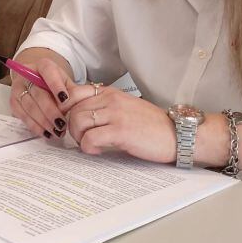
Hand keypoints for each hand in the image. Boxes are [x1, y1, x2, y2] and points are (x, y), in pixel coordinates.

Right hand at [8, 57, 70, 139]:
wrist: (38, 82)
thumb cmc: (55, 84)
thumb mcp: (66, 83)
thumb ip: (73, 92)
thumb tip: (80, 105)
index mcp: (43, 65)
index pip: (48, 71)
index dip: (56, 85)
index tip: (65, 99)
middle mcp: (27, 74)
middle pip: (38, 93)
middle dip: (51, 111)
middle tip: (62, 123)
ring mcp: (18, 88)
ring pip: (29, 106)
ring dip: (44, 122)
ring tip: (57, 131)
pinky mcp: (14, 102)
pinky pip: (22, 116)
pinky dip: (35, 127)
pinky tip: (46, 133)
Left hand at [60, 78, 175, 161]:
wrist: (176, 134)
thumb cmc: (149, 124)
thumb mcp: (123, 107)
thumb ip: (102, 107)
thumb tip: (77, 114)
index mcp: (109, 92)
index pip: (73, 93)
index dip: (64, 109)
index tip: (68, 122)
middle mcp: (110, 99)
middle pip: (72, 109)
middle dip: (71, 127)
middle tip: (81, 138)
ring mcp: (116, 114)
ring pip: (78, 121)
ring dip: (78, 137)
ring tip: (89, 144)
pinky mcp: (121, 131)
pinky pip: (90, 138)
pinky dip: (88, 147)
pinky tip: (97, 150)